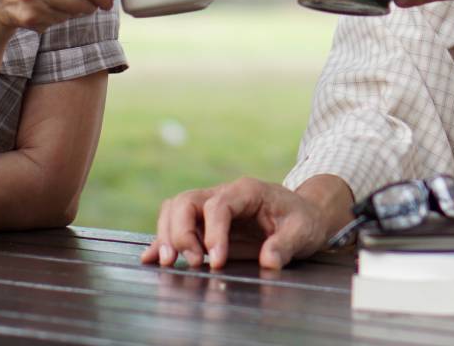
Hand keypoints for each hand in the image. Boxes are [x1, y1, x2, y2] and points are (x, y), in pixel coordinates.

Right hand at [140, 178, 332, 270]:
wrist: (302, 216)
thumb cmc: (302, 221)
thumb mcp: (302, 231)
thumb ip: (285, 245)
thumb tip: (268, 261)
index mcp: (246, 191)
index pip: (218, 205)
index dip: (213, 233)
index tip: (216, 260)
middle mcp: (222, 194)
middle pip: (186, 202)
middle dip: (182, 232)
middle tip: (193, 263)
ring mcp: (209, 207)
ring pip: (174, 210)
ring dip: (167, 236)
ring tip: (170, 263)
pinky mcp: (203, 224)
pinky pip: (174, 225)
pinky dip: (161, 241)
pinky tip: (151, 259)